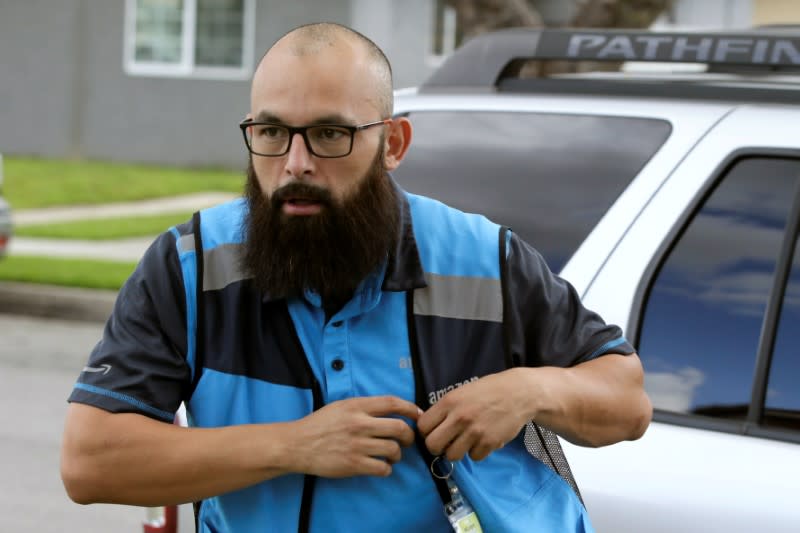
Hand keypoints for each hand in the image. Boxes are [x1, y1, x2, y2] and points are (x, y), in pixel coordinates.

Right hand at [291, 396, 420, 477]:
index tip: (418, 415)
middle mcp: (359, 424)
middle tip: (408, 440)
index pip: (393, 403)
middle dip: (410, 436)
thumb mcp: (341, 406)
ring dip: (398, 454)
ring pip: (393, 449)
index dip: (411, 408)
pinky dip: (387, 469)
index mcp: (357, 406)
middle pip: (400, 428)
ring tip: (392, 455)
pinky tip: (381, 466)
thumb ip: (364, 406)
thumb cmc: (320, 424)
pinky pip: (382, 468)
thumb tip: (392, 409)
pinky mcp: (353, 464)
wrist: (297, 444)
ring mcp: (357, 445)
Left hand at [417, 369, 530, 461]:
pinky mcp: (489, 443)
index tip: (434, 431)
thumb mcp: (461, 392)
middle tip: (446, 442)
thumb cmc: (488, 391)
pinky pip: (473, 457)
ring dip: (457, 451)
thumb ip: (444, 409)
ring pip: (451, 456)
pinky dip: (476, 452)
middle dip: (437, 447)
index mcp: (449, 402)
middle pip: (432, 445)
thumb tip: (426, 426)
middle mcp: (459, 417)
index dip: (427, 431)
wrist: (519, 393)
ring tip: (465, 441)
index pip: (423, 427)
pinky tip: (482, 440)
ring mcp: (475, 432)